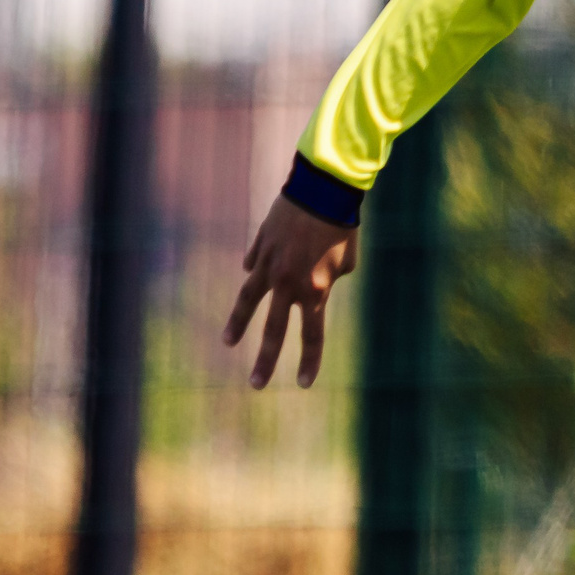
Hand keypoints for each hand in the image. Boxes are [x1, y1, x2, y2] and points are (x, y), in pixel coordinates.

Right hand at [223, 193, 358, 388]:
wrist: (322, 190)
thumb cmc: (343, 228)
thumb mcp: (346, 264)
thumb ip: (327, 283)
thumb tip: (304, 289)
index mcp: (315, 291)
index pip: (312, 335)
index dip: (309, 361)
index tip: (303, 384)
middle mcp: (288, 284)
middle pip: (274, 331)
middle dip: (266, 360)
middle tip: (257, 384)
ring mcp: (269, 266)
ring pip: (248, 302)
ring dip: (237, 324)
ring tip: (229, 343)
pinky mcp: (259, 247)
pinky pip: (254, 264)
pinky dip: (256, 272)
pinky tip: (253, 274)